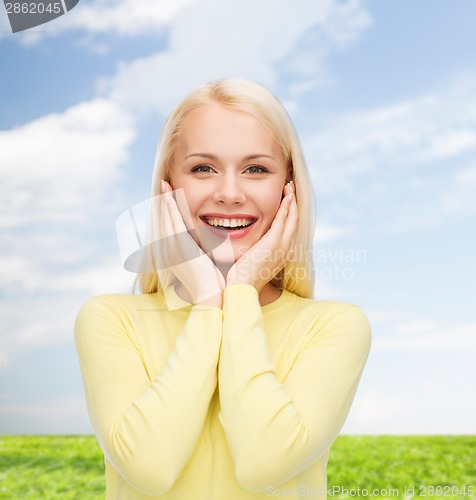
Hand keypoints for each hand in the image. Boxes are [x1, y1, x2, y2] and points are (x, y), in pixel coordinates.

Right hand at [154, 180, 224, 306]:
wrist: (211, 297)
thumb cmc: (213, 286)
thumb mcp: (206, 267)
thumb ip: (205, 255)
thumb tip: (210, 249)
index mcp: (176, 255)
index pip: (172, 228)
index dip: (170, 213)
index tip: (170, 199)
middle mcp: (171, 251)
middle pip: (166, 221)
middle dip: (165, 203)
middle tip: (164, 185)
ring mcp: (173, 249)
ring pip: (168, 219)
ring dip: (165, 201)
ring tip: (165, 185)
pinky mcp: (179, 247)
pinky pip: (174, 222)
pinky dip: (170, 208)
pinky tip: (169, 197)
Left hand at [226, 181, 296, 292]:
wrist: (243, 287)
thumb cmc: (243, 278)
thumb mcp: (253, 262)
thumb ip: (255, 251)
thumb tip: (248, 245)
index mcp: (283, 254)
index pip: (290, 229)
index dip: (290, 214)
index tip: (287, 201)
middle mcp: (287, 249)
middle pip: (295, 221)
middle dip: (293, 203)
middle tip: (291, 189)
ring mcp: (283, 245)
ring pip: (292, 217)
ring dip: (291, 200)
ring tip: (290, 186)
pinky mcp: (274, 241)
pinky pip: (283, 218)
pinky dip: (286, 205)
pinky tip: (286, 195)